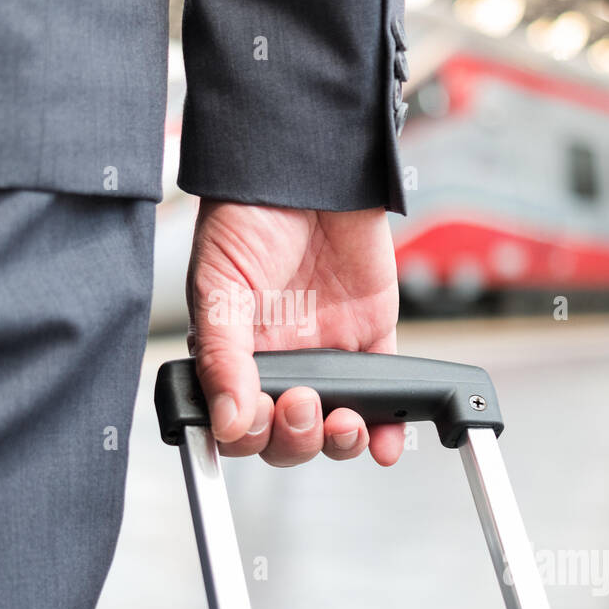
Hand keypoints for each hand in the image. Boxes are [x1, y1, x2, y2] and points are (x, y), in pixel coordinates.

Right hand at [186, 198, 403, 466]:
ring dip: (339, 442)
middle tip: (302, 406)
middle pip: (287, 436)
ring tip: (344, 423)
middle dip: (296, 438)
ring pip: (334, 425)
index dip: (249, 433)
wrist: (307, 166)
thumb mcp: (219, 285)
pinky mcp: (370, 335)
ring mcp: (327, 352)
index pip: (238, 422)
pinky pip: (382, 392)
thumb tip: (225, 421)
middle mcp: (281, 360)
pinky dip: (389, 427)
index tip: (257, 418)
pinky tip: (386, 441)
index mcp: (235, 354)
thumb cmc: (249, 215)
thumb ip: (222, 356)